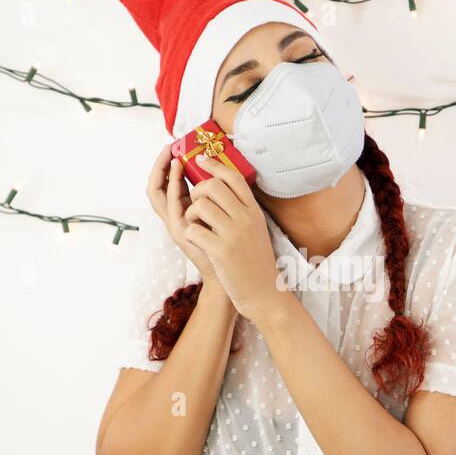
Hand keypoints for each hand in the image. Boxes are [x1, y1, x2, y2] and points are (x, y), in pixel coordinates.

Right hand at [145, 142, 217, 284]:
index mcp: (184, 211)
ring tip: (172, 157)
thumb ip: (217, 195)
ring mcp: (174, 224)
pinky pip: (170, 204)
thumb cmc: (231, 244)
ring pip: (157, 193)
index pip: (166, 184)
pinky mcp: (179, 231)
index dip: (166, 165)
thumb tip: (222, 169)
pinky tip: (178, 174)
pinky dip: (172, 186)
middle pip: (155, 186)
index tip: (175, 147)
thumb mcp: (222, 213)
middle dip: (159, 164)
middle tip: (168, 147)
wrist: (232, 273)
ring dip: (163, 172)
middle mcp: (174, 217)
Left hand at [181, 155, 290, 324]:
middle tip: (195, 204)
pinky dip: (190, 234)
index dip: (214, 165)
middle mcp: (246, 219)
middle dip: (196, 192)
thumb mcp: (256, 230)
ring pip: (200, 205)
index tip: (200, 160)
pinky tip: (198, 242)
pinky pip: (194, 230)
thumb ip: (242, 210)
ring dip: (191, 214)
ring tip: (195, 226)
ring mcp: (234, 234)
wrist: (265, 294)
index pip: (233, 177)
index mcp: (254, 211)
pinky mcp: (222, 251)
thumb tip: (221, 190)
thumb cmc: (256, 262)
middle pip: (212, 186)